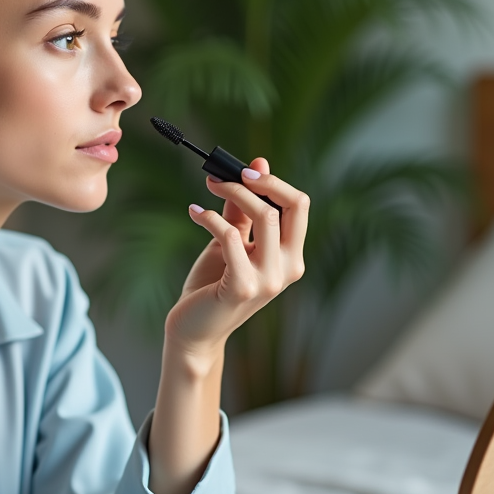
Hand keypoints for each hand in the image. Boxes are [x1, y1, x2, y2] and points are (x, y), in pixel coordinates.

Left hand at [165, 157, 308, 361]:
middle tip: (222, 176)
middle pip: (291, 206)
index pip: (300, 206)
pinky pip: (231, 237)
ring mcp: (268, 280)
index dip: (274, 182)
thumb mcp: (232, 242)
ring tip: (206, 191)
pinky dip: (210, 218)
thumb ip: (244, 209)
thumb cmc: (213, 284)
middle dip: (256, 183)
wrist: (194, 329)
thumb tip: (257, 165)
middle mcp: (288, 269)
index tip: (245, 171)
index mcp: (291, 256)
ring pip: (264, 217)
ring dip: (230, 194)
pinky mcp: (242, 287)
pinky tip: (194, 213)